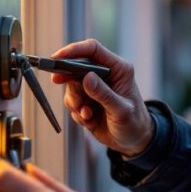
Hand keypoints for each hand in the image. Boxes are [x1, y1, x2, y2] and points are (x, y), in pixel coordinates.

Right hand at [51, 39, 153, 156]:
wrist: (133, 141)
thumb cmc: (134, 122)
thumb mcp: (121, 110)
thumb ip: (104, 94)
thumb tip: (87, 77)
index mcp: (118, 69)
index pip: (93, 50)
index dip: (74, 50)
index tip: (58, 58)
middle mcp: (104, 75)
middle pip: (76, 67)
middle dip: (67, 78)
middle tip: (56, 81)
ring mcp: (94, 88)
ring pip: (72, 87)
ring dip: (75, 102)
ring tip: (87, 115)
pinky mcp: (87, 101)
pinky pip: (72, 103)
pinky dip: (77, 113)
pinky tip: (90, 121)